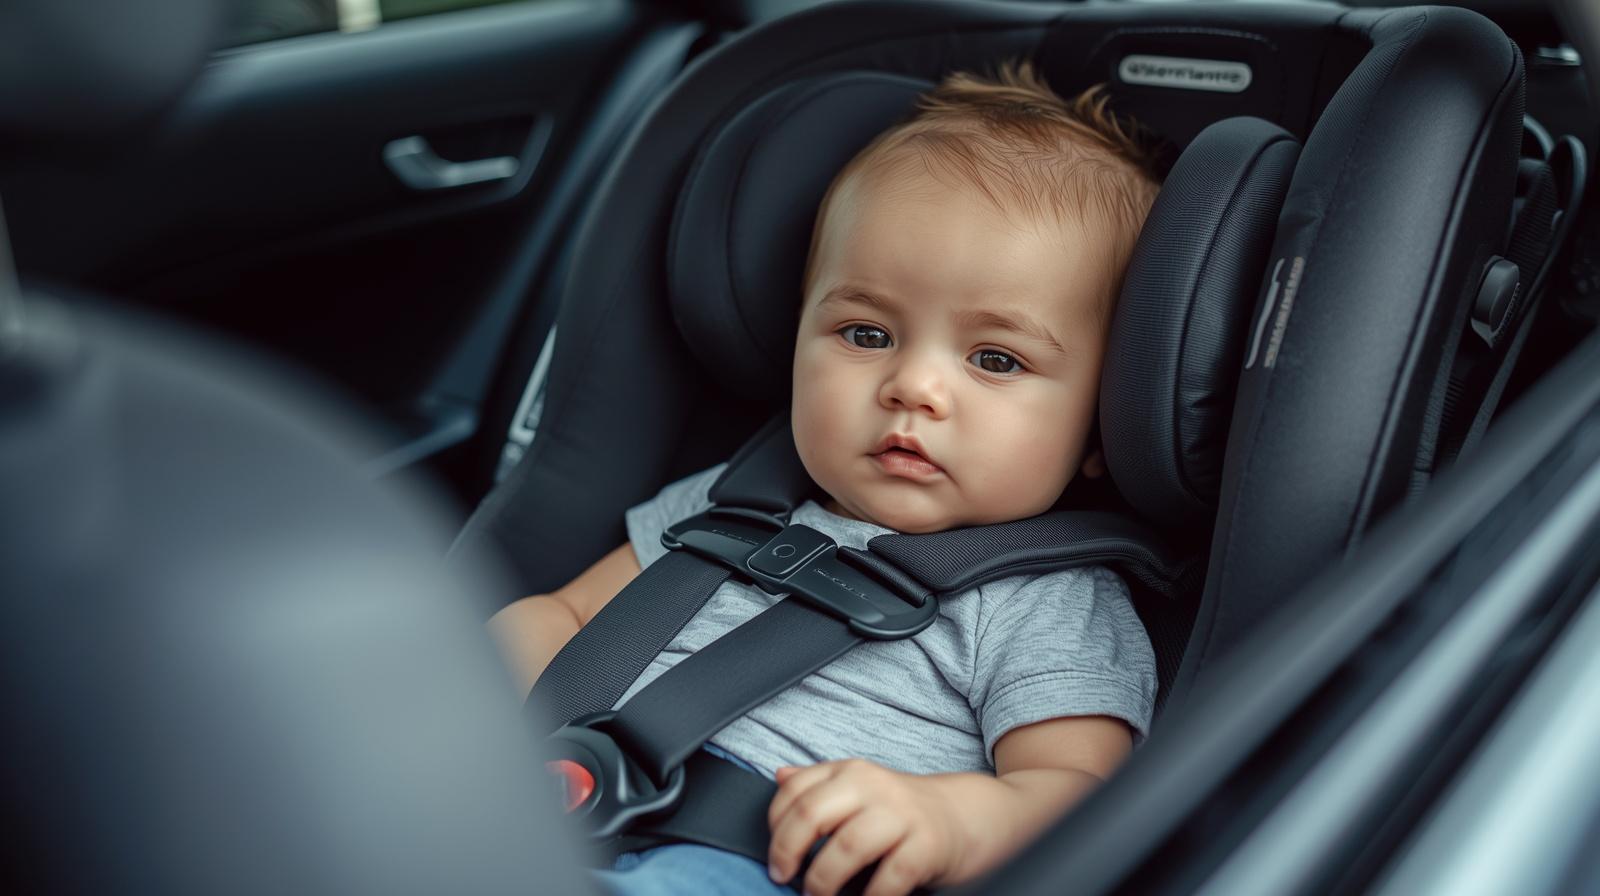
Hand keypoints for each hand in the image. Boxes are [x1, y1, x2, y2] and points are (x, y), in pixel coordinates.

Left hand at [766, 758, 961, 895]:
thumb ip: (819, 783)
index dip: (776, 827)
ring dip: (823, 880)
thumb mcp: (860, 787)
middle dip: (788, 850)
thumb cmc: (902, 809)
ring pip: (847, 846)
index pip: (796, 791)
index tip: (775, 856)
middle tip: (783, 878)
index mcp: (850, 772)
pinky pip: (890, 878)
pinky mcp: (928, 845)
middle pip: (813, 813)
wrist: (966, 814)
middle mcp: (873, 786)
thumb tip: (780, 776)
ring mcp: (902, 814)